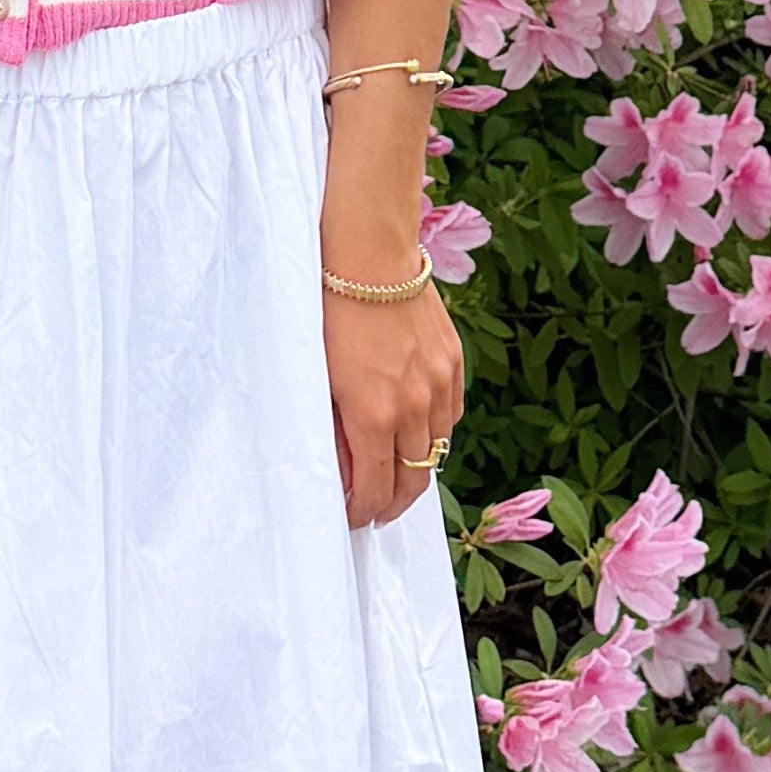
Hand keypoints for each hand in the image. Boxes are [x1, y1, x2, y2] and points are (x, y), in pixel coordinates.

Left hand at [322, 272, 461, 532]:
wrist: (368, 254)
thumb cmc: (329, 311)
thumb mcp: (318, 377)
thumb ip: (332, 429)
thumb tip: (341, 470)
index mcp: (373, 415)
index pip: (375, 490)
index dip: (363, 513)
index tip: (352, 518)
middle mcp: (414, 406)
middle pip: (414, 480)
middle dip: (392, 505)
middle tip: (376, 513)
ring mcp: (438, 384)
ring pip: (437, 450)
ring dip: (416, 470)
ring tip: (396, 476)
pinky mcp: (452, 361)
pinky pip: (451, 415)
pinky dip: (435, 432)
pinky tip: (417, 433)